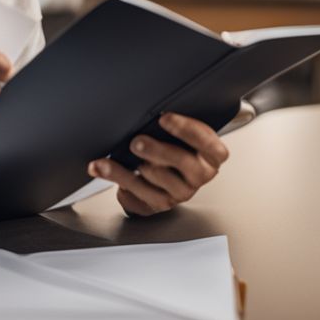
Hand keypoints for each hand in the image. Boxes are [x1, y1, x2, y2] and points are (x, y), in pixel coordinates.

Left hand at [87, 113, 229, 215]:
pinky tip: (107, 177)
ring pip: (154, 186)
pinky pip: (140, 202)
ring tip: (107, 164)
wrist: (172, 169)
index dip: (186, 130)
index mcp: (212, 156)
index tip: (164, 117)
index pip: (208, 144)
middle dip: (156, 151)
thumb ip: (176, 123)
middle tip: (136, 142)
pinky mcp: (160, 206)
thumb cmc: (178, 144)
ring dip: (126, 174)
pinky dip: (120, 190)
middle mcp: (199, 176)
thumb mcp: (184, 130)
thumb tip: (152, 113)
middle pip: (182, 164)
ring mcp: (180, 194)